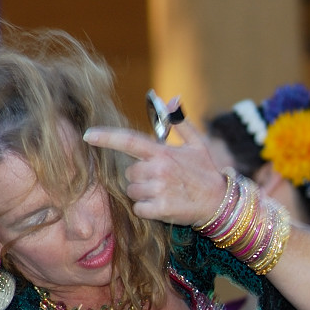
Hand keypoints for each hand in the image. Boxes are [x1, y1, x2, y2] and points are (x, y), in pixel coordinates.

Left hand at [82, 113, 227, 227]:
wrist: (221, 203)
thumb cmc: (206, 173)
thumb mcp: (197, 144)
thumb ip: (180, 121)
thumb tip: (170, 98)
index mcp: (163, 152)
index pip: (129, 141)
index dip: (106, 137)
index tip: (88, 135)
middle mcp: (159, 169)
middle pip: (129, 174)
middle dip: (140, 178)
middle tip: (162, 181)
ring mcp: (160, 190)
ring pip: (132, 192)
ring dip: (144, 195)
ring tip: (165, 194)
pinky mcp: (161, 209)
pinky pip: (139, 209)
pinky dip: (148, 210)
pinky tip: (164, 206)